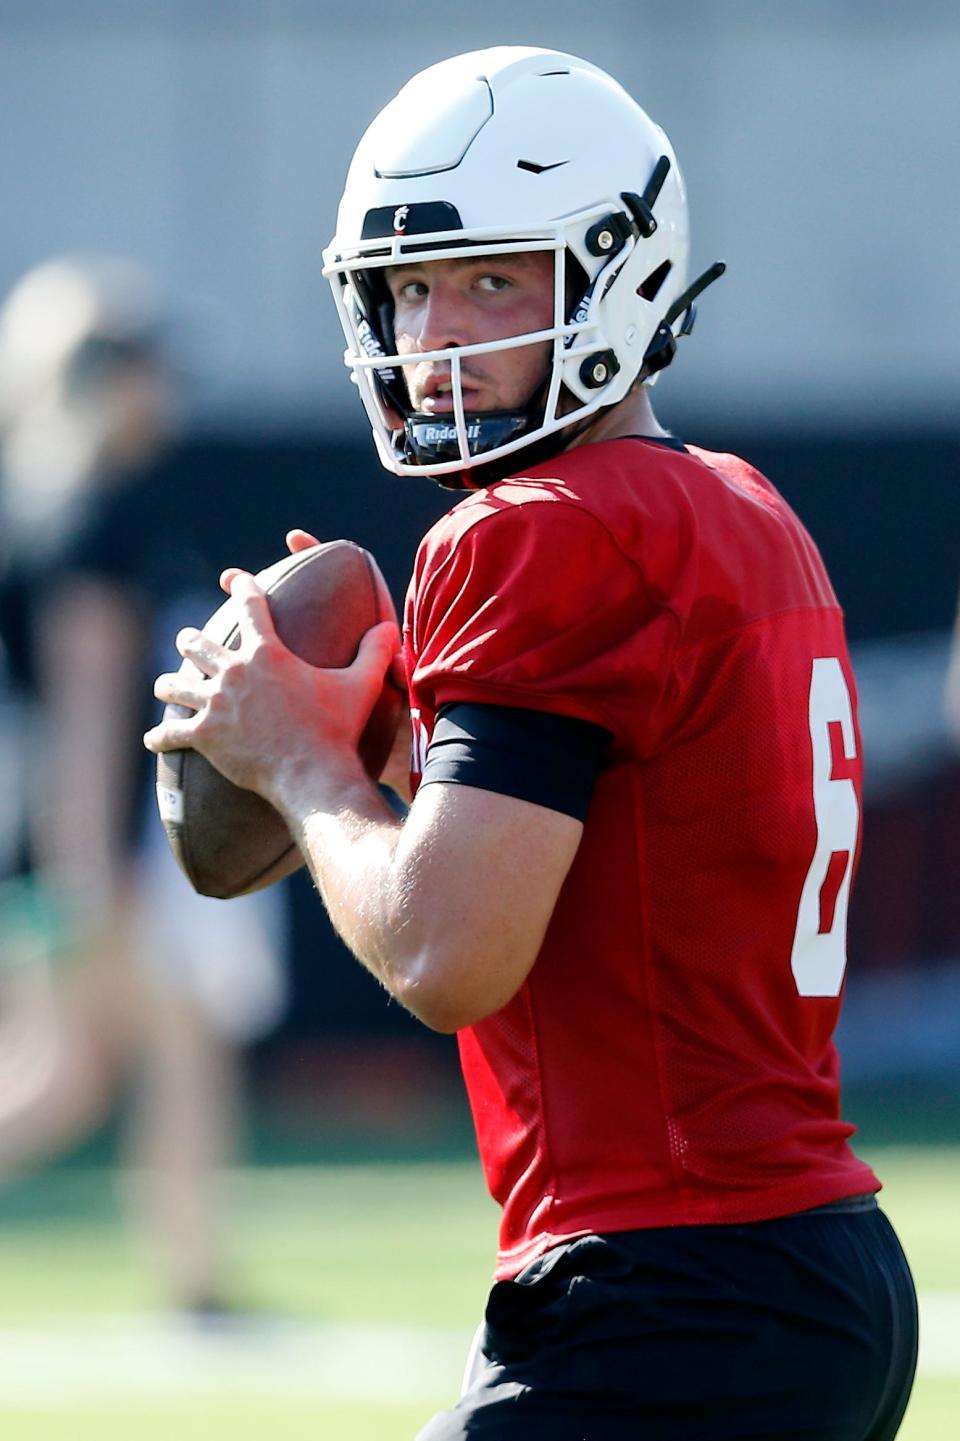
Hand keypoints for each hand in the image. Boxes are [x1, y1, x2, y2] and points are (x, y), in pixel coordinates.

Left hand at [144, 568, 398, 805]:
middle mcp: (234, 672)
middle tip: (188, 639)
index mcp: (268, 653)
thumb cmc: (337, 729)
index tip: (233, 579)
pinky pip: (171, 732)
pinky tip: (152, 739)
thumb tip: (391, 627)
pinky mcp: (203, 737)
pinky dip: (160, 735)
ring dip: (170, 683)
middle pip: (199, 644)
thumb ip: (375, 652)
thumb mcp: (362, 686)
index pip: (249, 607)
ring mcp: (215, 704)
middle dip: (192, 640)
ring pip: (176, 684)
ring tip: (165, 684)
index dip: (241, 588)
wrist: (311, 773)